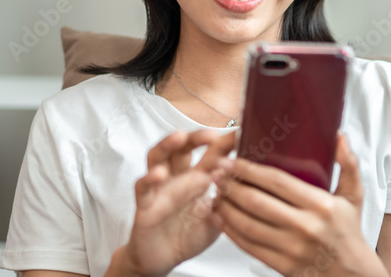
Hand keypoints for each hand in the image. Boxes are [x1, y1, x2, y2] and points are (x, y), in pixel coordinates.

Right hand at [120, 129, 235, 275]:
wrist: (165, 260)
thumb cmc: (189, 235)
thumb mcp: (217, 217)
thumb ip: (229, 199)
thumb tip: (247, 180)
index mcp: (197, 178)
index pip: (211, 154)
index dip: (225, 143)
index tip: (241, 132)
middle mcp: (177, 178)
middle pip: (183, 148)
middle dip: (196, 137)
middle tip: (212, 134)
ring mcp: (160, 188)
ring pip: (158, 157)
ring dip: (168, 145)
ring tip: (180, 137)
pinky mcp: (145, 205)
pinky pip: (143, 188)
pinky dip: (149, 179)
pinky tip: (159, 174)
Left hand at [212, 135, 387, 276]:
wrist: (352, 275)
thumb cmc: (349, 233)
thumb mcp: (354, 197)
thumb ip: (349, 165)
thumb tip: (340, 137)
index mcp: (321, 205)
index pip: (277, 182)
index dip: (250, 170)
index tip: (234, 161)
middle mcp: (305, 226)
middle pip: (257, 202)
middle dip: (231, 186)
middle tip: (217, 173)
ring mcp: (292, 248)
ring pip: (248, 225)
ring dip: (226, 207)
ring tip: (215, 193)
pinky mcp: (282, 266)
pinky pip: (249, 246)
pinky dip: (230, 231)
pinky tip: (220, 218)